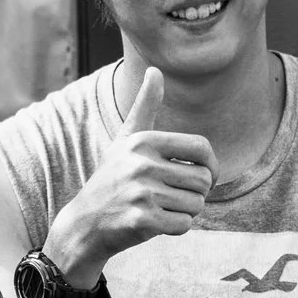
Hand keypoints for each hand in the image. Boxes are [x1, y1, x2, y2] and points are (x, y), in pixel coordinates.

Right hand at [45, 68, 216, 285]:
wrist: (86, 222)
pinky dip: (176, 227)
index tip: (203, 175)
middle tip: (174, 196)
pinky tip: (156, 223)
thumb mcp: (125, 139)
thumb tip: (155, 69)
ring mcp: (141, 193)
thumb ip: (144, 106)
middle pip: (203, 179)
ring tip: (162, 208)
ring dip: (186, 211)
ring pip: (196, 204)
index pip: (202, 148)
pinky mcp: (142, 220)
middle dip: (196, 192)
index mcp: (143, 141)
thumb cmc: (112, 178)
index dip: (211, 165)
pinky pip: (184, 224)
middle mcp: (142, 164)